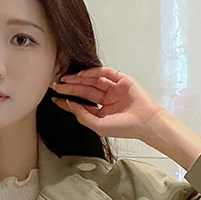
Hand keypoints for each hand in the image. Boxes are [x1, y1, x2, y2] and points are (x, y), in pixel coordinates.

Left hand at [50, 66, 165, 141]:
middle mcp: (107, 99)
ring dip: (79, 79)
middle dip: (70, 88)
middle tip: (57, 86)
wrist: (144, 121)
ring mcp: (114, 89)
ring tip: (65, 80)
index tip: (56, 98)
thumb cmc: (126, 127)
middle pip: (85, 91)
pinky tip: (81, 74)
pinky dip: (92, 72)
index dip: (68, 101)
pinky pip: (104, 72)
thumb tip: (70, 104)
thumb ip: (83, 115)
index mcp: (103, 112)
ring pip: (92, 81)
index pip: (82, 104)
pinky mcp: (121, 80)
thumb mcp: (98, 126)